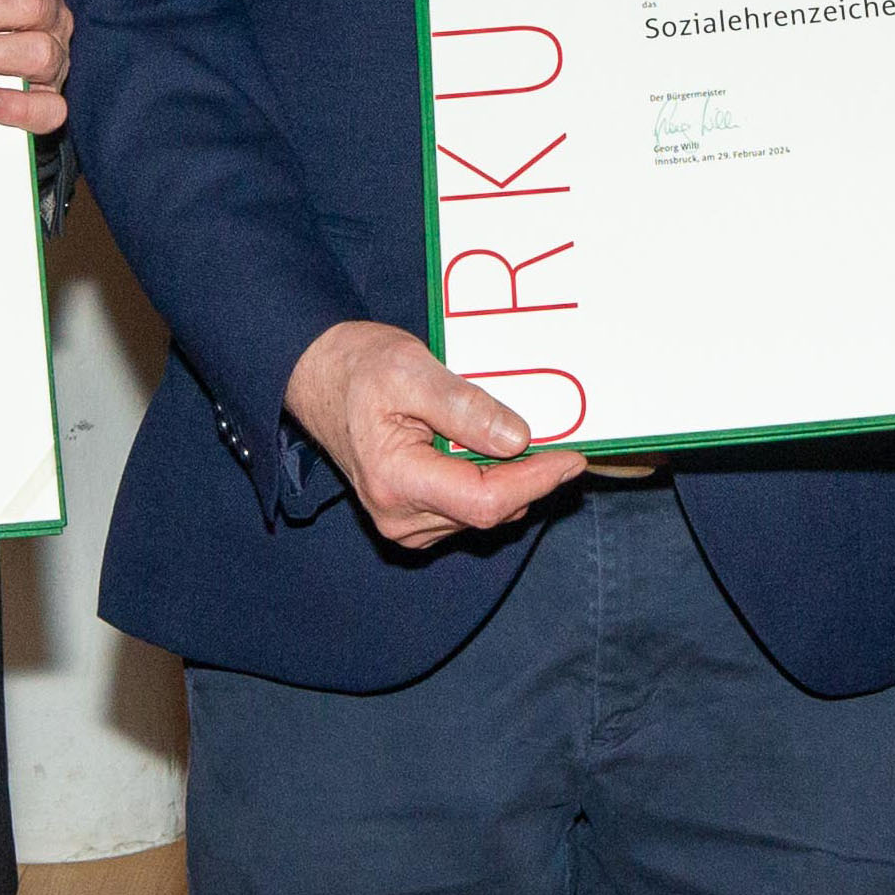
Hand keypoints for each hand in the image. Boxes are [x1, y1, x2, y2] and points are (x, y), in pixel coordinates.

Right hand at [284, 320, 583, 549]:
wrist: (321, 380)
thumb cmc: (361, 369)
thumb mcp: (412, 370)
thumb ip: (465, 407)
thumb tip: (518, 439)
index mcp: (396, 481)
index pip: (485, 501)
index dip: (537, 480)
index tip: (573, 457)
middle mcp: (400, 517)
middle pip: (491, 510)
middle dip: (531, 477)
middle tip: (563, 437)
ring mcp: (406, 524)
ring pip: (485, 513)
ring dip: (513, 480)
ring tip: (520, 436)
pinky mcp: (415, 520)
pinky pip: (470, 509)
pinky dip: (493, 483)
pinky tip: (495, 450)